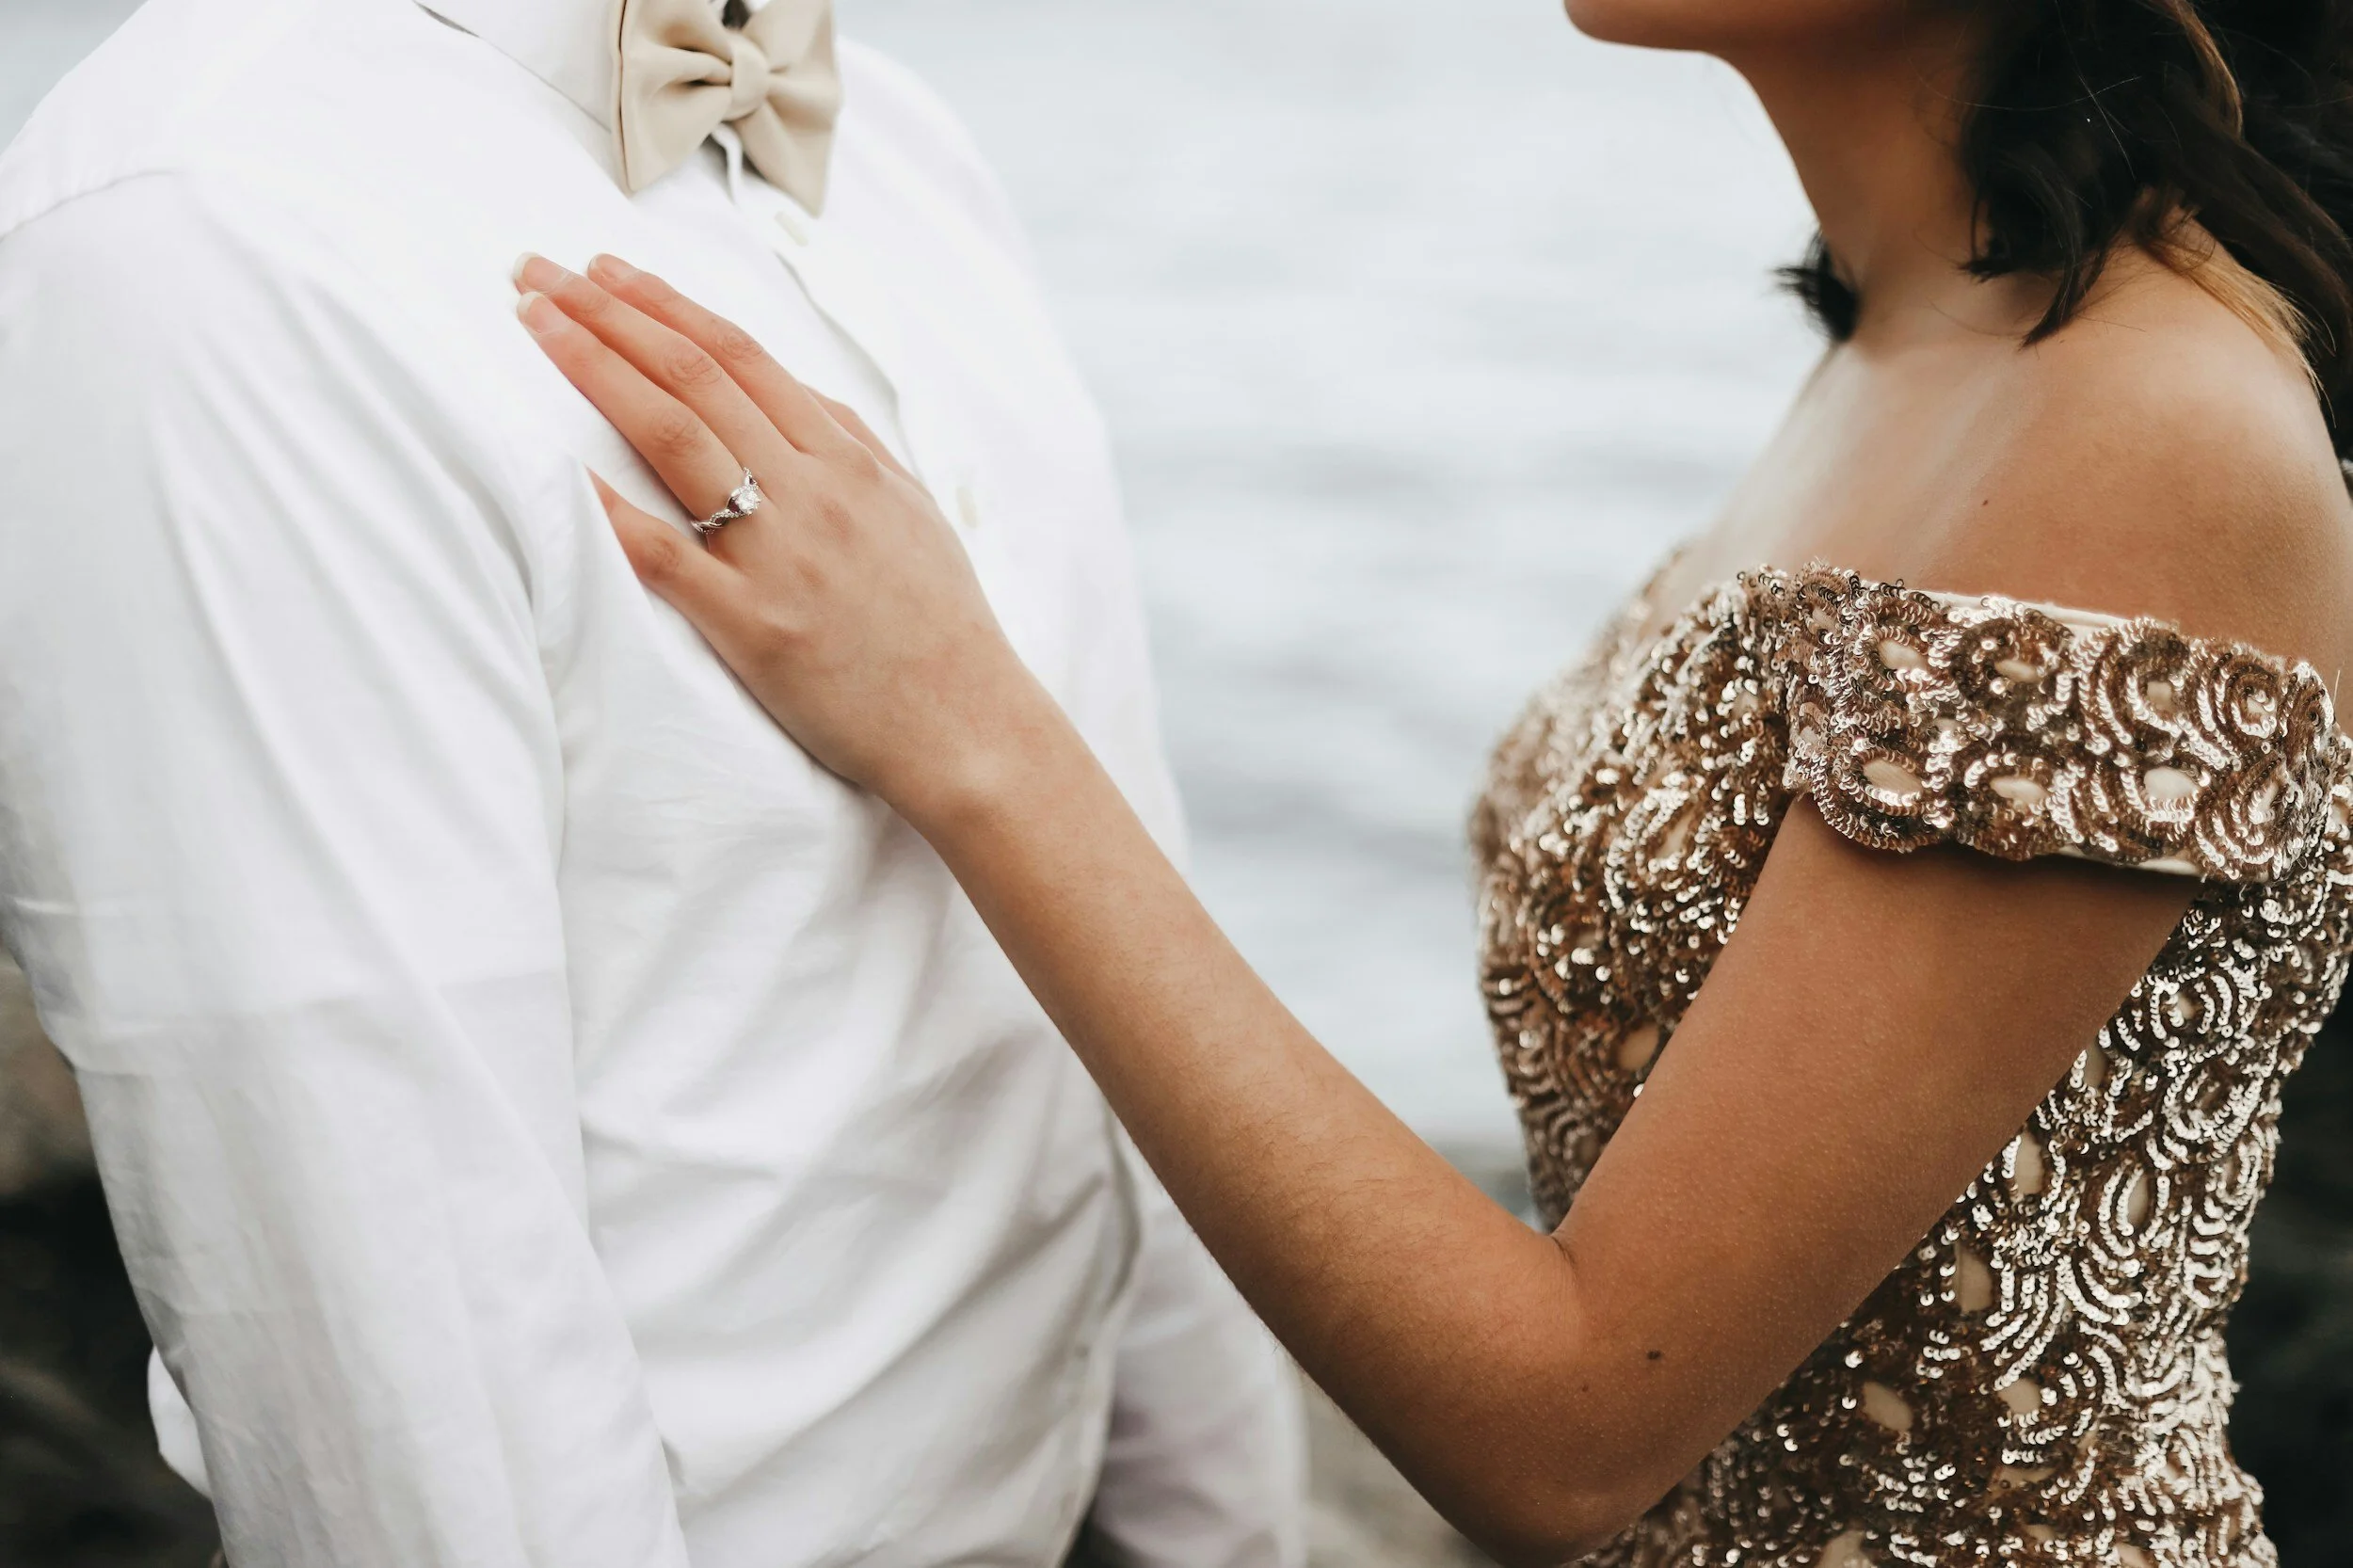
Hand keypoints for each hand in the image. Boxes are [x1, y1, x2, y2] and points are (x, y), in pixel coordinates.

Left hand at [512, 253, 1057, 827]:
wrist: (969, 725)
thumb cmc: (940, 624)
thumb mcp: (911, 512)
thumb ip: (850, 445)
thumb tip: (789, 389)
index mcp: (848, 460)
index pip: (740, 355)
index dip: (664, 304)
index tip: (603, 271)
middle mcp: (812, 492)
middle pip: (694, 376)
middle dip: (607, 313)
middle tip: (536, 272)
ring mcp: (782, 556)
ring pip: (675, 438)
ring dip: (595, 369)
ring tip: (533, 324)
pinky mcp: (756, 627)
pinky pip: (667, 557)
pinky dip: (610, 510)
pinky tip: (556, 468)